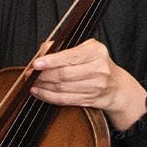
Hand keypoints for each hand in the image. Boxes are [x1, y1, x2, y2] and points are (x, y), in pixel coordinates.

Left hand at [29, 39, 146, 132]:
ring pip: (63, 88)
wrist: (117, 86)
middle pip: (64, 75)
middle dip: (43, 75)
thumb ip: (65, 47)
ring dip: (43, 87)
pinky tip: (39, 92)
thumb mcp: (87, 48)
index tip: (36, 63)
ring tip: (31, 83)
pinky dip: (48, 97)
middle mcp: (98, 69)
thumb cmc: (97, 63)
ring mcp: (95, 87)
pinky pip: (65, 100)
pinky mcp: (90, 100)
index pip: (70, 57)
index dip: (51, 61)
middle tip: (29, 74)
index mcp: (97, 52)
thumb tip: (43, 51)